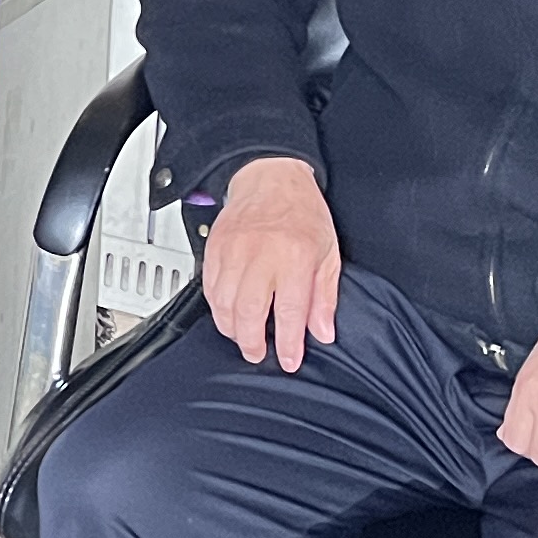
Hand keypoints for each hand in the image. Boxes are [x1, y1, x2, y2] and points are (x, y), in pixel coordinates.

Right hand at [205, 155, 344, 371]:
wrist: (270, 176)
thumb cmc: (302, 212)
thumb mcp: (328, 252)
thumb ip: (324, 296)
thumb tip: (323, 332)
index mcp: (295, 256)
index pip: (290, 312)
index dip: (289, 344)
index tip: (289, 361)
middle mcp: (261, 254)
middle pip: (249, 312)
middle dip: (252, 342)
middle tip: (258, 354)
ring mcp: (233, 250)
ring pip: (223, 303)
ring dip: (231, 328)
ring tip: (243, 336)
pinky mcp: (215, 248)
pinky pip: (209, 287)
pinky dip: (216, 307)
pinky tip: (227, 313)